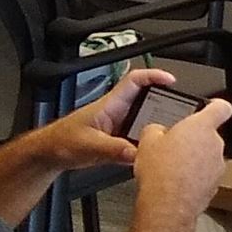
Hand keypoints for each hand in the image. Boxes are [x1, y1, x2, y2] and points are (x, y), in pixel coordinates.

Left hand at [38, 67, 172, 170]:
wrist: (49, 155)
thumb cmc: (61, 141)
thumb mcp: (88, 145)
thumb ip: (113, 149)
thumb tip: (136, 152)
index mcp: (111, 104)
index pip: (136, 80)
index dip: (155, 75)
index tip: (171, 80)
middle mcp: (118, 113)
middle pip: (149, 100)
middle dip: (166, 103)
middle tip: (182, 110)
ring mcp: (119, 127)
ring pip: (146, 122)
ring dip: (157, 127)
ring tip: (171, 134)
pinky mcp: (118, 142)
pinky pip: (140, 141)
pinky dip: (148, 147)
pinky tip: (152, 155)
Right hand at [130, 95, 231, 216]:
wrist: (168, 205)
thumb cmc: (161, 172)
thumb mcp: (148, 140)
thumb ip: (156, 129)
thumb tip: (157, 132)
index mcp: (202, 127)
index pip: (221, 107)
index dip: (215, 106)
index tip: (210, 107)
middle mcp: (216, 144)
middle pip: (208, 136)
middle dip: (193, 140)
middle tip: (173, 147)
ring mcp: (217, 166)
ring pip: (207, 157)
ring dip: (193, 160)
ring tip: (171, 168)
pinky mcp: (214, 186)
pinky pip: (205, 176)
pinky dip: (194, 177)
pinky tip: (176, 183)